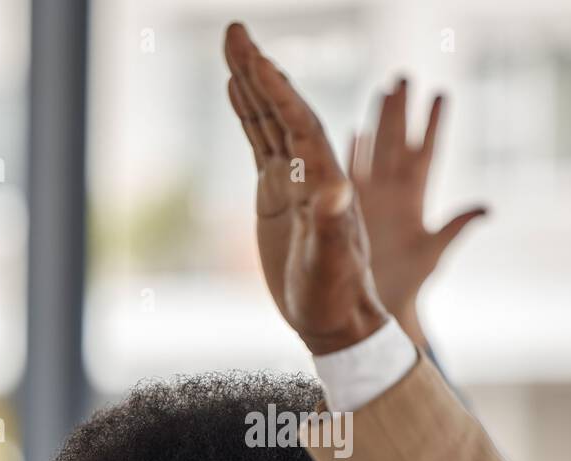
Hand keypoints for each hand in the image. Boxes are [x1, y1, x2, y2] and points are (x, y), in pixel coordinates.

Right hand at [224, 23, 390, 354]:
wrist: (335, 320)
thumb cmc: (337, 295)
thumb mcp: (333, 262)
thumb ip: (332, 225)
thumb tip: (336, 185)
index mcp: (325, 181)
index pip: (299, 123)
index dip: (277, 90)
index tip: (255, 57)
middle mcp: (311, 171)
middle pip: (283, 109)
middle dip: (259, 70)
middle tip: (234, 29)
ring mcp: (293, 180)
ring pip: (269, 119)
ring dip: (251, 82)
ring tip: (233, 44)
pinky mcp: (276, 194)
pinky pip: (261, 142)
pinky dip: (249, 113)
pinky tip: (235, 88)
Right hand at [350, 80, 486, 348]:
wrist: (377, 310)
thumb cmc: (408, 287)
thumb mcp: (434, 253)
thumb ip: (457, 228)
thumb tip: (486, 207)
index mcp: (415, 201)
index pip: (425, 153)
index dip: (432, 124)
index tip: (440, 94)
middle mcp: (394, 195)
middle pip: (397, 142)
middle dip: (400, 110)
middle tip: (404, 76)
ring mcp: (371, 200)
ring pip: (374, 151)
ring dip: (376, 122)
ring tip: (381, 91)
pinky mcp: (349, 211)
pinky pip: (349, 174)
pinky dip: (350, 151)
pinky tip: (352, 130)